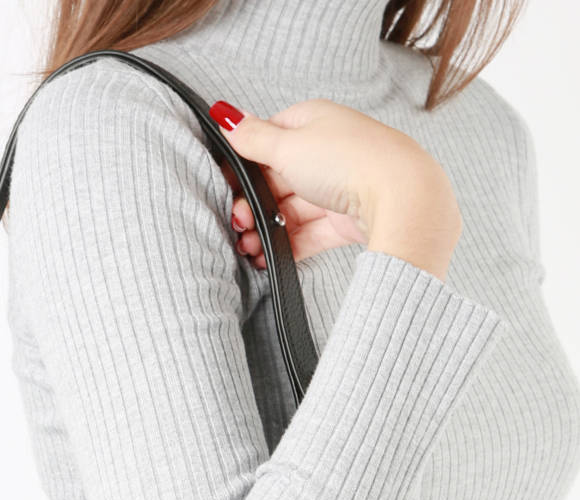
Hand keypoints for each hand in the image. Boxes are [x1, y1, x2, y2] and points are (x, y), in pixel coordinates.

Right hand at [209, 98, 462, 280]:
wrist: (401, 200)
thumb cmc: (349, 161)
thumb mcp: (288, 145)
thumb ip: (252, 137)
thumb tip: (224, 115)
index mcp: (313, 122)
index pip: (269, 140)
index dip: (245, 166)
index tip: (229, 188)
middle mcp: (327, 152)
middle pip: (277, 181)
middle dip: (252, 205)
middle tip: (238, 224)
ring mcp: (337, 188)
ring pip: (291, 211)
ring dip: (265, 229)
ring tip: (249, 248)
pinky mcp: (346, 220)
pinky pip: (309, 234)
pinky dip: (287, 245)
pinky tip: (268, 257)